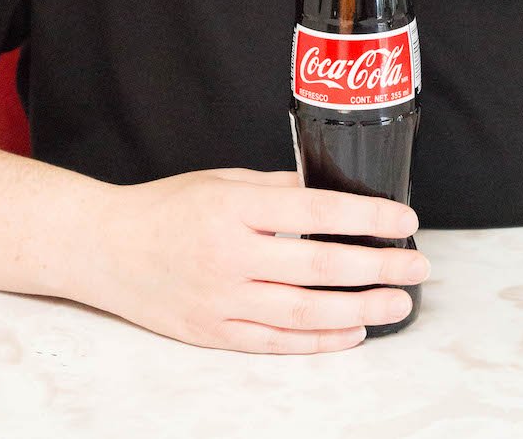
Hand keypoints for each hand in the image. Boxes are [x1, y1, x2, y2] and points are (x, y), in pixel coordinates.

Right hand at [83, 167, 427, 353]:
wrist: (106, 248)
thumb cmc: (166, 207)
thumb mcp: (222, 180)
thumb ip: (276, 188)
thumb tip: (332, 193)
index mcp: (234, 207)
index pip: (316, 211)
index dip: (367, 218)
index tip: (405, 219)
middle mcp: (230, 255)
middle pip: (319, 267)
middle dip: (378, 267)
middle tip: (417, 266)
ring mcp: (221, 299)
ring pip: (305, 312)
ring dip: (361, 308)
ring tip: (398, 303)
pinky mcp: (213, 333)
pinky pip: (277, 342)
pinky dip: (320, 340)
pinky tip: (353, 330)